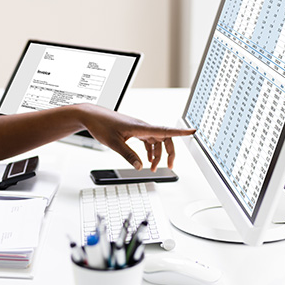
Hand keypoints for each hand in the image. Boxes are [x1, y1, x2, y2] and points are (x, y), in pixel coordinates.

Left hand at [76, 104, 194, 170]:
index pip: (165, 130)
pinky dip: (150, 150)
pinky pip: (148, 140)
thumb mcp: (113, 143)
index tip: (193, 131)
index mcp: (140, 127)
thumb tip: (140, 166)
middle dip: (169, 152)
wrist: (91, 116)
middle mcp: (142, 126)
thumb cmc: (101, 125)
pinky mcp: (134, 130)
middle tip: (170, 166)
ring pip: (156, 140)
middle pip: (164, 137)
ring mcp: (139, 128)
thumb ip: (128, 155)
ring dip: (157, 154)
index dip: (180, 132)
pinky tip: (146, 159)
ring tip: (153, 167)